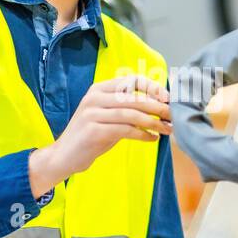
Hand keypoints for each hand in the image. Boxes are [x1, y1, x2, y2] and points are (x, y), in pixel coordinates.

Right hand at [29, 74, 170, 198]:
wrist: (64, 156)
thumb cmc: (90, 136)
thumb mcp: (107, 116)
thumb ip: (126, 107)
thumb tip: (158, 105)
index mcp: (99, 89)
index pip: (131, 80)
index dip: (152, 87)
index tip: (168, 98)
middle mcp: (95, 98)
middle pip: (134, 98)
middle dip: (158, 106)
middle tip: (174, 115)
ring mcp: (92, 114)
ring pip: (132, 114)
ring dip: (154, 122)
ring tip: (168, 129)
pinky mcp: (93, 131)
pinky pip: (125, 130)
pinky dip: (143, 134)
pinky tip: (153, 139)